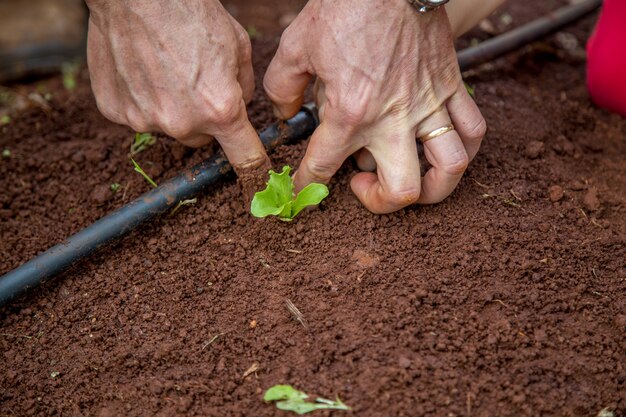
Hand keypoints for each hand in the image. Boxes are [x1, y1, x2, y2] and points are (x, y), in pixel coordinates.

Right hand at [85, 0, 268, 171]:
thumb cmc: (191, 12)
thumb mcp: (238, 47)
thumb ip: (243, 89)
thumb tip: (239, 106)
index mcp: (220, 110)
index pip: (245, 157)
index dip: (254, 168)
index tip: (256, 178)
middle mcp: (181, 124)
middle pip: (200, 139)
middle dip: (203, 118)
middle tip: (194, 82)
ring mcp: (144, 120)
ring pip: (167, 127)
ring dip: (170, 108)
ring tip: (164, 68)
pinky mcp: (115, 111)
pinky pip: (137, 114)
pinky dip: (140, 98)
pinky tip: (139, 68)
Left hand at [264, 0, 485, 212]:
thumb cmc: (345, 8)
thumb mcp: (296, 46)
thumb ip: (282, 88)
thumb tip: (286, 114)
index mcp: (350, 112)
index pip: (322, 167)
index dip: (306, 184)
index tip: (303, 189)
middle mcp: (393, 119)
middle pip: (400, 189)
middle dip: (378, 202)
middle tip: (362, 187)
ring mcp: (429, 105)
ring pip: (448, 169)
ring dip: (431, 189)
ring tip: (412, 182)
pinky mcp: (452, 87)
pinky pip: (473, 129)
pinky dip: (462, 148)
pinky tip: (444, 150)